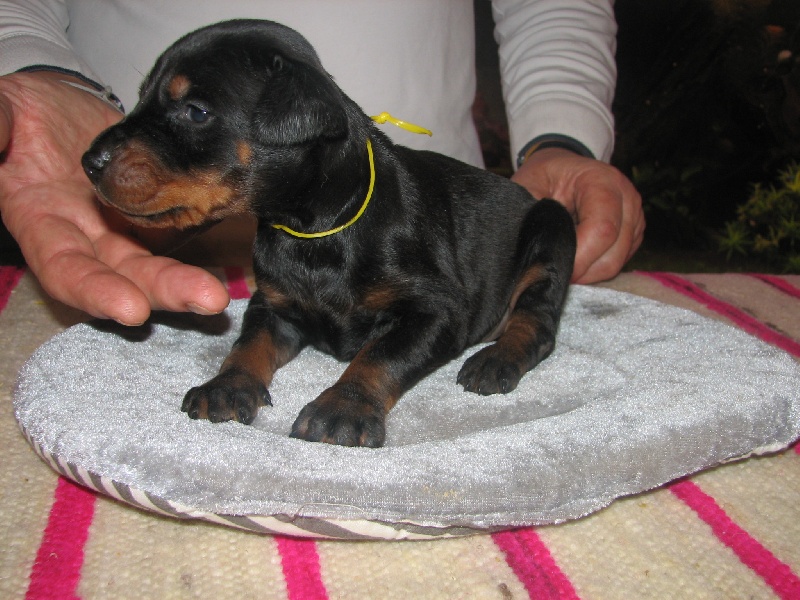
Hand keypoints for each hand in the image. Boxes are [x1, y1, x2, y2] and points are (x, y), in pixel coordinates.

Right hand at [0, 71, 229, 324]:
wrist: (60, 103)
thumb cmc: (23, 113)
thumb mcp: (6, 113)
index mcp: (42, 221)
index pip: (66, 268)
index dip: (95, 290)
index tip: (131, 309)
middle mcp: (85, 237)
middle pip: (126, 275)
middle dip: (164, 292)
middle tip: (206, 300)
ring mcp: (122, 229)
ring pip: (156, 262)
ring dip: (187, 281)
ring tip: (219, 292)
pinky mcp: (153, 214)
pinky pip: (181, 232)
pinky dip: (202, 246)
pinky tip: (228, 260)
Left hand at [512, 147, 644, 283]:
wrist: (562, 167)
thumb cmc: (544, 176)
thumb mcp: (528, 187)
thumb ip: (530, 216)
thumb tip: (529, 252)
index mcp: (602, 181)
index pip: (601, 229)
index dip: (579, 257)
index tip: (554, 266)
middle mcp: (626, 197)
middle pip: (613, 254)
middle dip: (581, 270)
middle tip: (554, 271)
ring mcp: (634, 216)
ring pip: (616, 263)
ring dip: (587, 272)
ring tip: (562, 262)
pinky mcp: (634, 233)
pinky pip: (618, 262)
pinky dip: (595, 268)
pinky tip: (576, 257)